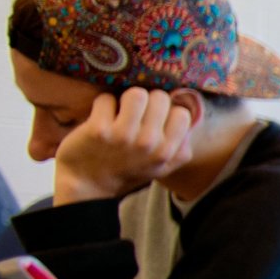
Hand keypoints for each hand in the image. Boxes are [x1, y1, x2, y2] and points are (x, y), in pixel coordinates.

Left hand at [51, 88, 194, 203]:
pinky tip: (101, 117)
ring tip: (121, 111)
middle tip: (136, 114)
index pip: (181, 114)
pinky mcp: (99, 129)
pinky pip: (107, 99)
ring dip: (126, 99)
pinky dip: (103, 105)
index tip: (155, 119)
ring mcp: (124, 136)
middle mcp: (149, 144)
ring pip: (136, 94)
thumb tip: (191, 122)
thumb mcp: (161, 168)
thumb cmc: (127, 171)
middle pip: (160, 98)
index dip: (168, 112)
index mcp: (167, 152)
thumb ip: (180, 149)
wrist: (88, 184)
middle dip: (148, 101)